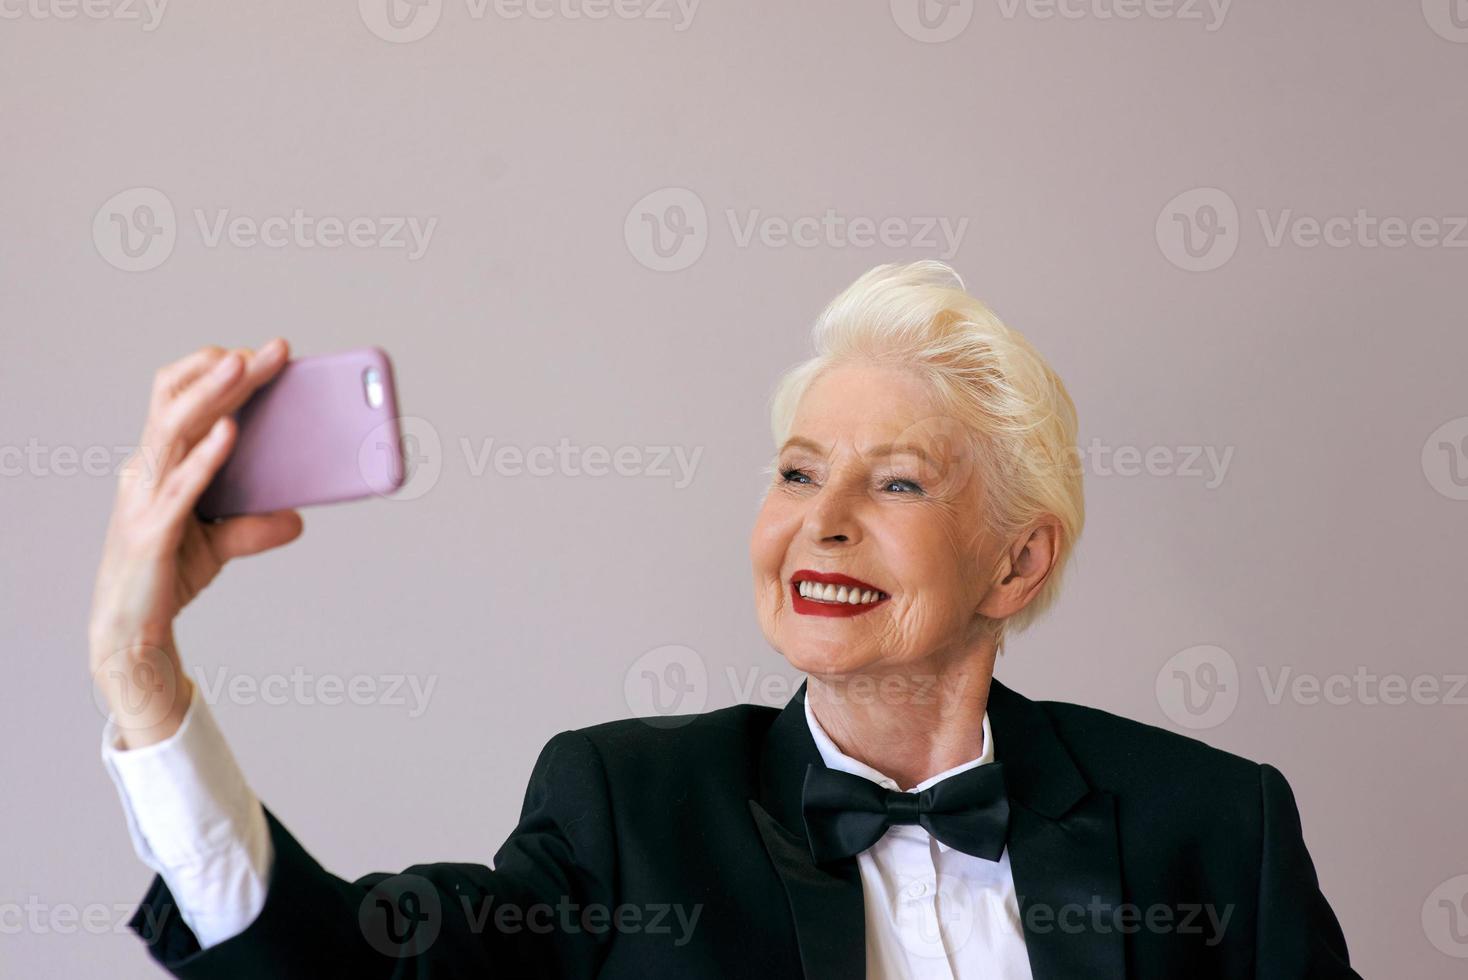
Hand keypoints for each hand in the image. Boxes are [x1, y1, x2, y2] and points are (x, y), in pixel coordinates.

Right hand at [89, 340, 303, 746]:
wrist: (130, 632)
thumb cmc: (165, 574)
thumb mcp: (220, 545)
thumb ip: (256, 526)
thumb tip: (299, 517)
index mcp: (158, 464)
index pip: (180, 398)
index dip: (216, 371)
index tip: (263, 353)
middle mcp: (145, 470)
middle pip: (179, 401)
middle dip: (227, 370)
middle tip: (273, 349)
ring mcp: (145, 498)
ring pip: (174, 429)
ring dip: (212, 393)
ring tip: (246, 364)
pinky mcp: (154, 531)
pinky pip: (182, 486)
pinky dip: (208, 455)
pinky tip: (232, 432)